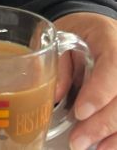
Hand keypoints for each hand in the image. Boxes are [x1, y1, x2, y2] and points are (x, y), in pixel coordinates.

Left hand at [54, 12, 116, 149]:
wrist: (97, 29)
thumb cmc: (80, 30)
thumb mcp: (62, 33)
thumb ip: (60, 61)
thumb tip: (56, 94)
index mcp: (108, 36)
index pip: (113, 64)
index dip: (99, 92)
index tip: (80, 111)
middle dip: (102, 122)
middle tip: (78, 139)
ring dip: (112, 134)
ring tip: (90, 146)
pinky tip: (105, 146)